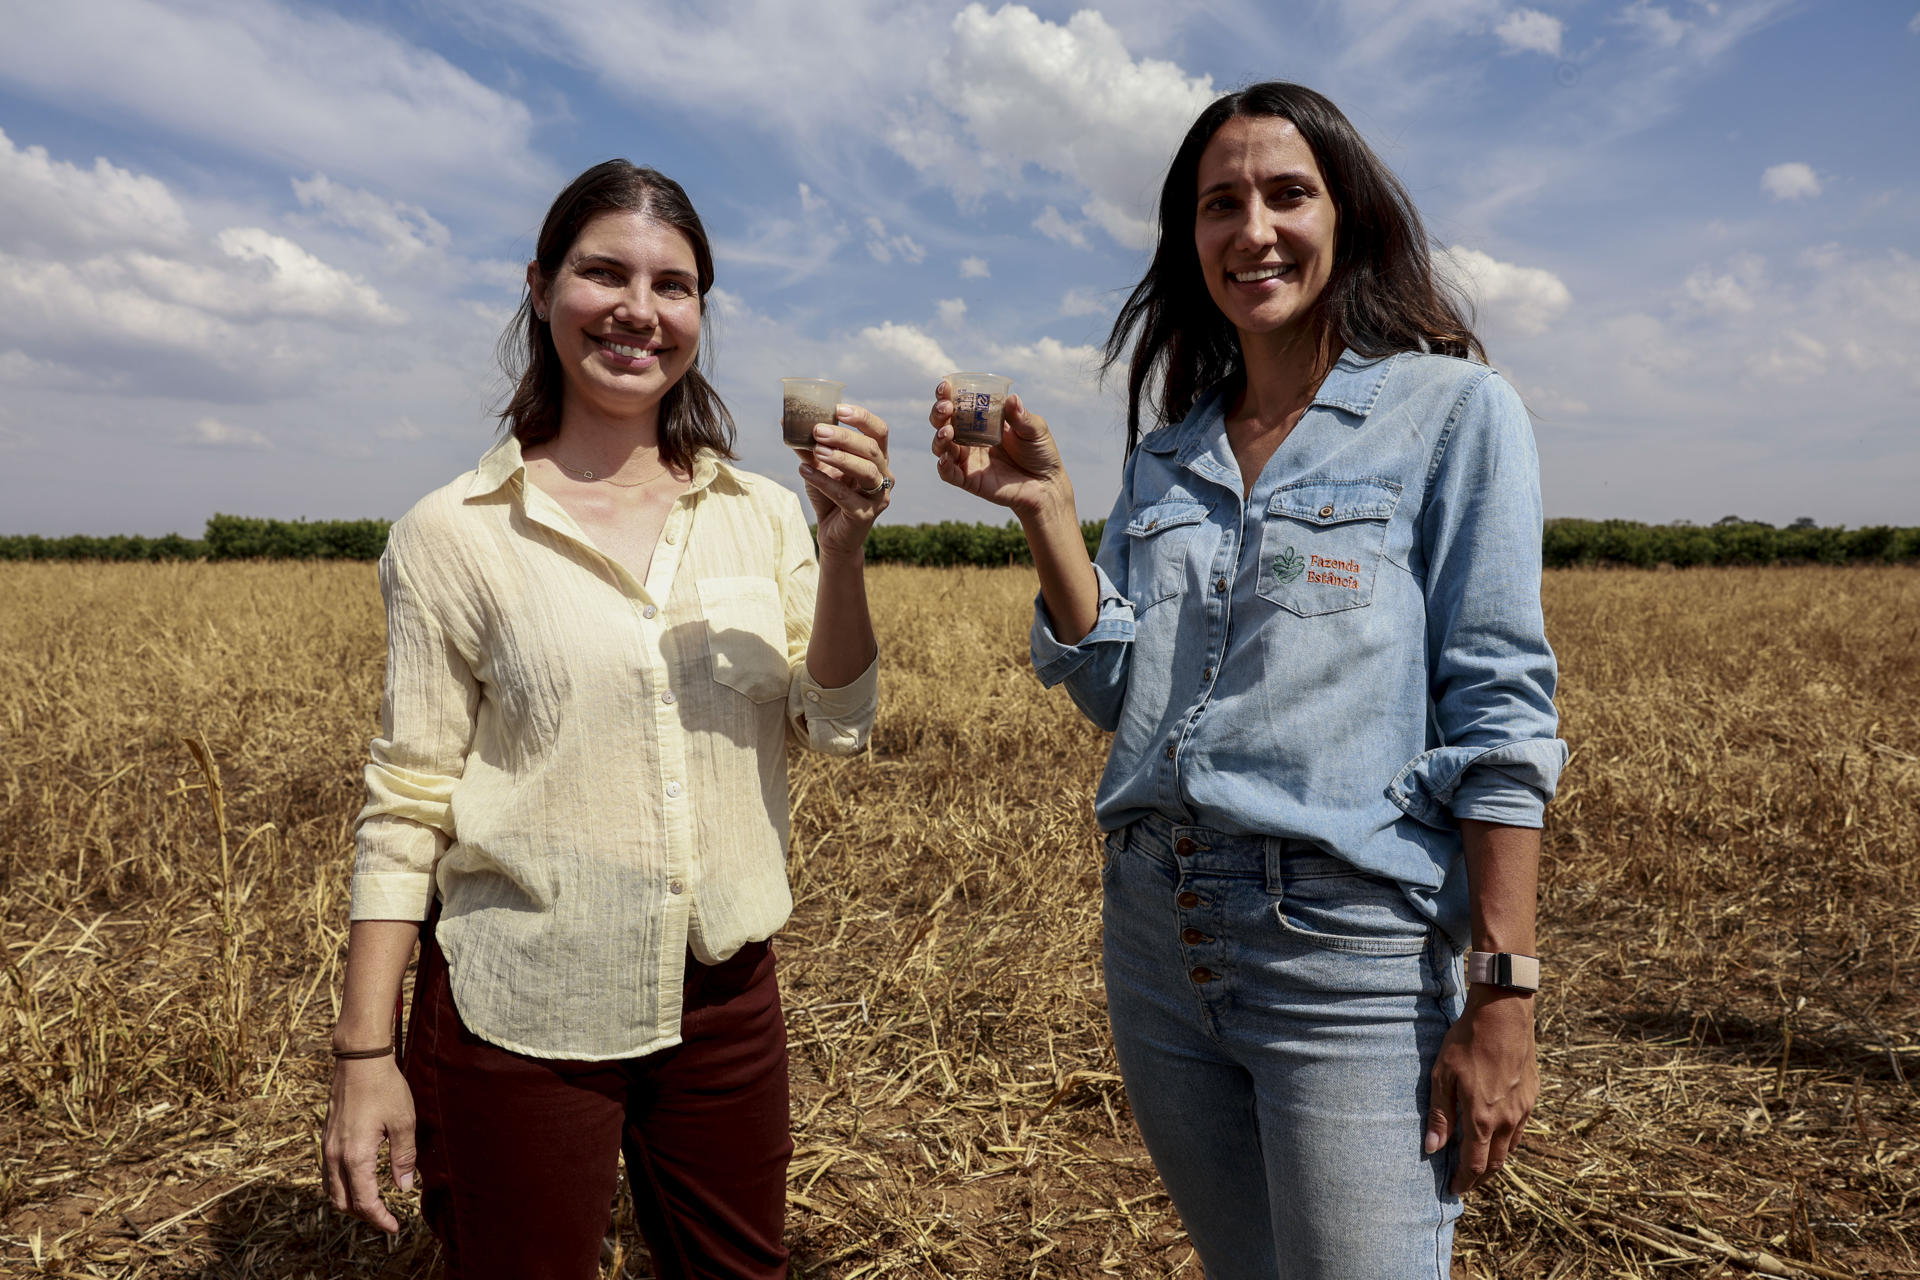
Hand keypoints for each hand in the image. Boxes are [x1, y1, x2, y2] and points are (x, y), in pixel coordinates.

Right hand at [321, 1055, 418, 1233]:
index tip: (394, 1226)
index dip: (379, 1218)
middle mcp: (335, 1155)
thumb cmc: (384, 1087)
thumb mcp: (403, 1122)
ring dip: (350, 1202)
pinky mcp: (326, 1137)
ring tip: (373, 1203)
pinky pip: (328, 1174)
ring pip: (332, 1190)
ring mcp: (327, 1146)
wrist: (359, 1059)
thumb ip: (403, 1157)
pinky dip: (341, 1186)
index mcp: (355, 1156)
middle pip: (343, 1202)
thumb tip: (404, 1188)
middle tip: (386, 1217)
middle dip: (364, 1214)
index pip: (364, 1201)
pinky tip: (358, 1180)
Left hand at [798, 404, 891, 558]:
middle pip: (871, 449)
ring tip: (816, 451)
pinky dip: (824, 482)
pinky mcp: (865, 515)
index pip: (879, 431)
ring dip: (840, 457)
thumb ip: (810, 447)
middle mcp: (884, 475)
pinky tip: (804, 471)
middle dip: (845, 437)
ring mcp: (878, 496)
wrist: (833, 536)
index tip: (839, 409)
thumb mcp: (820, 467)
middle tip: (819, 430)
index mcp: (877, 458)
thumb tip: (787, 421)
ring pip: (866, 470)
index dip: (862, 418)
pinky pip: (846, 496)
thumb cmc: (830, 496)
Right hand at [928, 382, 1070, 519]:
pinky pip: (949, 473)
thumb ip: (1021, 416)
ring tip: (947, 431)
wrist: (1047, 484)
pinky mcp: (970, 480)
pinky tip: (944, 458)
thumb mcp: (1035, 429)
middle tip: (946, 407)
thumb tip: (1012, 399)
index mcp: (983, 421)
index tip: (945, 385)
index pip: (959, 405)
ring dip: (939, 437)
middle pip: (944, 423)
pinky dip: (943, 466)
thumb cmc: (1041, 453)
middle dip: (939, 413)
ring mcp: (969, 459)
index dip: (948, 394)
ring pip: (942, 447)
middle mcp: (971, 439)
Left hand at [1424, 986, 1537, 1193]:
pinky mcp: (1532, 1096)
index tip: (1454, 1189)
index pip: (1474, 1164)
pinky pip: (1520, 1128)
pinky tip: (1496, 1133)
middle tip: (1466, 1182)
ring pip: (1511, 1147)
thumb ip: (1440, 1115)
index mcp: (1481, 1119)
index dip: (1464, 1181)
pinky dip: (1507, 1139)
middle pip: (1495, 1162)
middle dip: (1480, 1177)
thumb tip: (1432, 1148)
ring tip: (1479, 1161)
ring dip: (1495, 1160)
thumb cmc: (1466, 1043)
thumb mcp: (1442, 1076)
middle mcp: (1506, 1120)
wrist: (1503, 1016)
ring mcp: (1522, 1109)